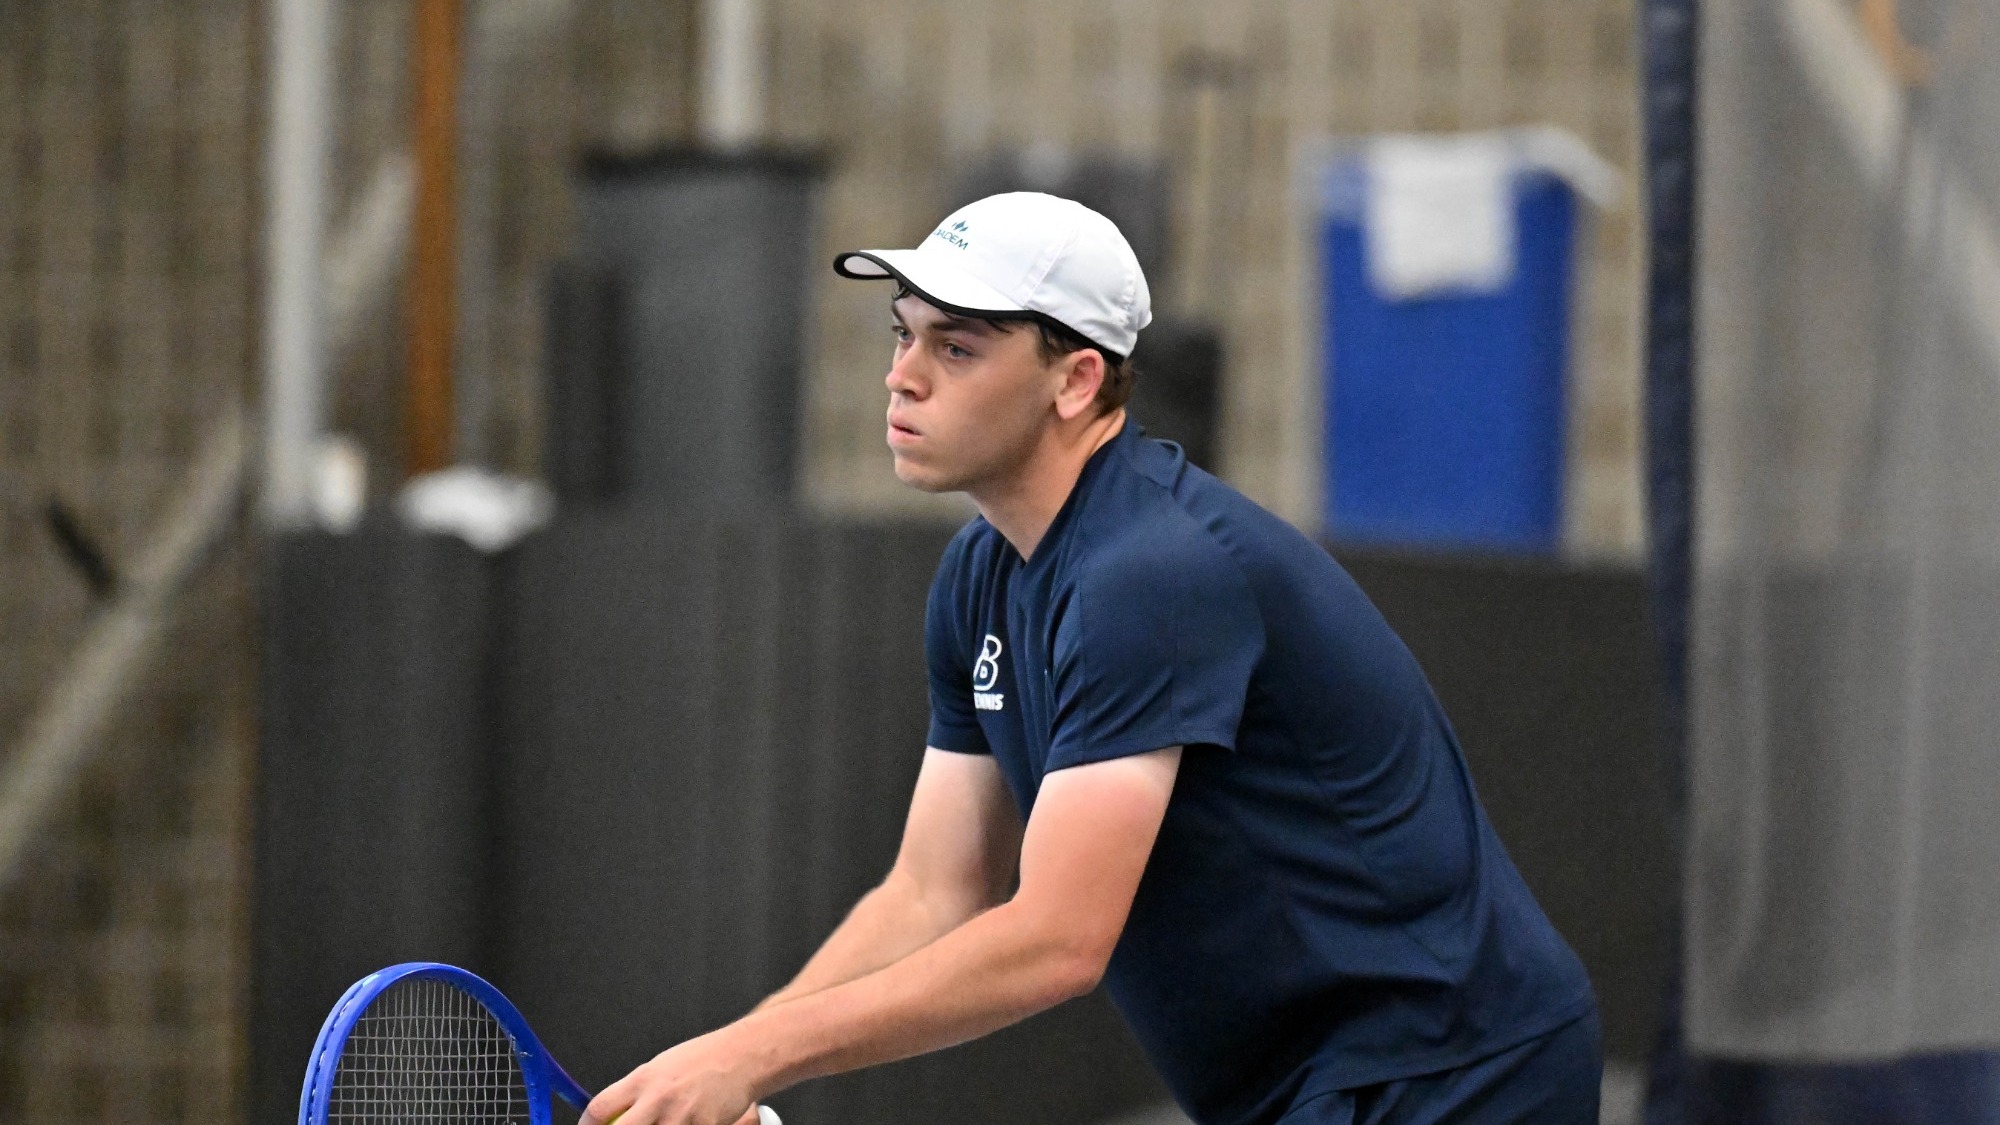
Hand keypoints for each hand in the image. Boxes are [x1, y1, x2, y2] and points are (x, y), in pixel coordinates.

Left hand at [579, 1031, 760, 1124]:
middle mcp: (658, 1098)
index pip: (601, 1108)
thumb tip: (614, 1115)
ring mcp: (681, 1116)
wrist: (742, 1057)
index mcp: (644, 1079)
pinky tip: (689, 1124)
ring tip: (665, 1123)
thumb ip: (637, 1092)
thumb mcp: (661, 1068)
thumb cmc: (702, 1060)